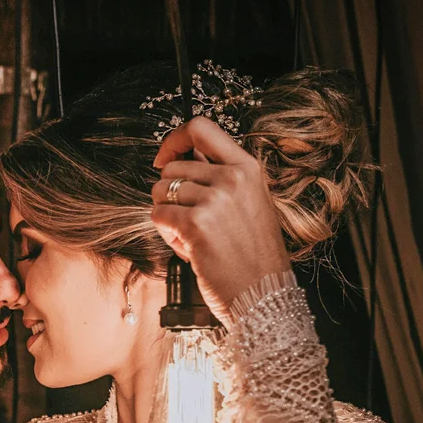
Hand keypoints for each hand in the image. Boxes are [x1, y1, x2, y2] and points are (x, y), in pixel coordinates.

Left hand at [150, 117, 290, 323]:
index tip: (164, 158)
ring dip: (168, 217)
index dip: (173, 140)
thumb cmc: (254, 256)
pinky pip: (158, 215)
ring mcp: (214, 200)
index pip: (201, 128)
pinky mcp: (196, 224)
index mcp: (248, 168)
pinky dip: (166, 234)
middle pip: (172, 167)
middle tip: (189, 220)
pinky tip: (189, 249)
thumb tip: (182, 160)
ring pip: (160, 192)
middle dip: (169, 194)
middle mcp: (232, 178)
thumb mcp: (250, 203)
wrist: (264, 294)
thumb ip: (221, 179)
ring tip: (193, 237)